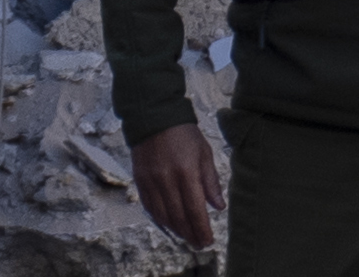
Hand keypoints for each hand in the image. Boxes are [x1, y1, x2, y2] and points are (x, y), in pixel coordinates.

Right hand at [131, 123, 220, 251]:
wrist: (154, 116)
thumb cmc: (183, 133)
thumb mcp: (204, 153)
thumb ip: (210, 181)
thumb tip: (218, 206)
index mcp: (186, 172)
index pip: (195, 209)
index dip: (202, 228)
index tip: (208, 240)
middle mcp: (166, 180)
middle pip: (178, 217)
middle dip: (190, 234)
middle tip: (199, 243)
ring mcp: (151, 181)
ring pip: (163, 216)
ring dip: (176, 230)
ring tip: (187, 236)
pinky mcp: (140, 180)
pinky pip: (150, 207)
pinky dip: (160, 219)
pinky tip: (169, 223)